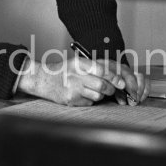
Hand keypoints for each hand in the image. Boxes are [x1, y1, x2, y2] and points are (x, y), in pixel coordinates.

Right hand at [16, 56, 147, 105]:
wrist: (43, 79)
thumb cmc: (64, 70)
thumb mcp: (78, 63)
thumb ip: (96, 67)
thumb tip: (118, 76)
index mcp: (80, 63)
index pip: (103, 70)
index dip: (115, 78)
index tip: (122, 83)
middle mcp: (76, 75)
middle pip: (102, 85)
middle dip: (111, 89)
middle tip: (112, 88)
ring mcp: (73, 89)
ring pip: (98, 95)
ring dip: (100, 95)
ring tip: (92, 89)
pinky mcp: (71, 100)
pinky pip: (90, 102)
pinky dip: (90, 100)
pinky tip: (82, 94)